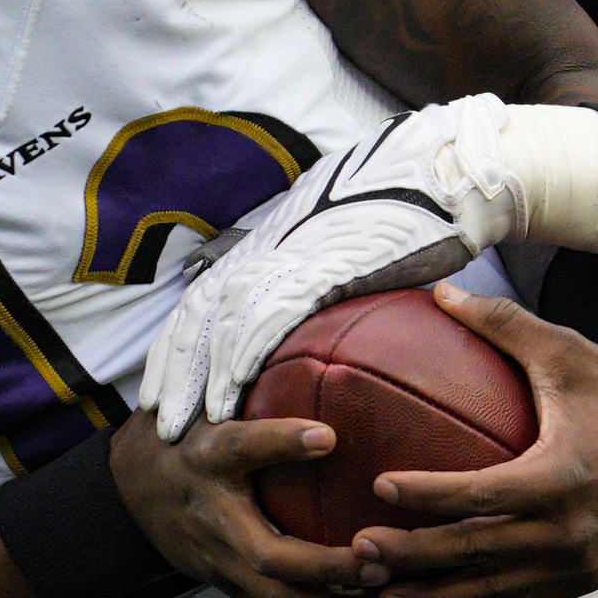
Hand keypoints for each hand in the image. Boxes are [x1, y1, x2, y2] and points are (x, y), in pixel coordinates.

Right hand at [109, 409, 395, 597]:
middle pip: (270, 557)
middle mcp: (218, 523)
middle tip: (381, 559)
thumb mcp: (210, 413)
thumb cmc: (186, 445)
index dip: (279, 441)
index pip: (239, 447)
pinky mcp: (240, 591)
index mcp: (209, 464)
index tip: (326, 435)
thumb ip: (261, 408)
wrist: (130, 495)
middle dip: (328, 567)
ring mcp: (228, 566)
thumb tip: (328, 406)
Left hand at [136, 96, 531, 435]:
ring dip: (196, 377)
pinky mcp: (315, 265)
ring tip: (182, 425)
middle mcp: (268, 248)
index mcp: (272, 244)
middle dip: (172, 368)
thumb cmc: (411, 208)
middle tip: (157, 418)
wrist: (439, 171)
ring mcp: (288, 255)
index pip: (206, 297)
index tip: (166, 384)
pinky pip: (265, 319)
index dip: (181, 342)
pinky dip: (241, 357)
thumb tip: (341, 317)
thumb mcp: (359, 247)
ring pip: (219, 322)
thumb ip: (337, 282)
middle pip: (197, 313)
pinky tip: (229, 392)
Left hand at [325, 289, 597, 597]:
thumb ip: (502, 325)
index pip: (482, 493)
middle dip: (413, 557)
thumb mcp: (564, 352)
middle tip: (357, 554)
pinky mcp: (577, 584)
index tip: (379, 486)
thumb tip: (439, 290)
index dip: (428, 494)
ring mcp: (575, 565)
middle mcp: (569, 531)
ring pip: (490, 595)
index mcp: (562, 476)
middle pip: (476, 552)